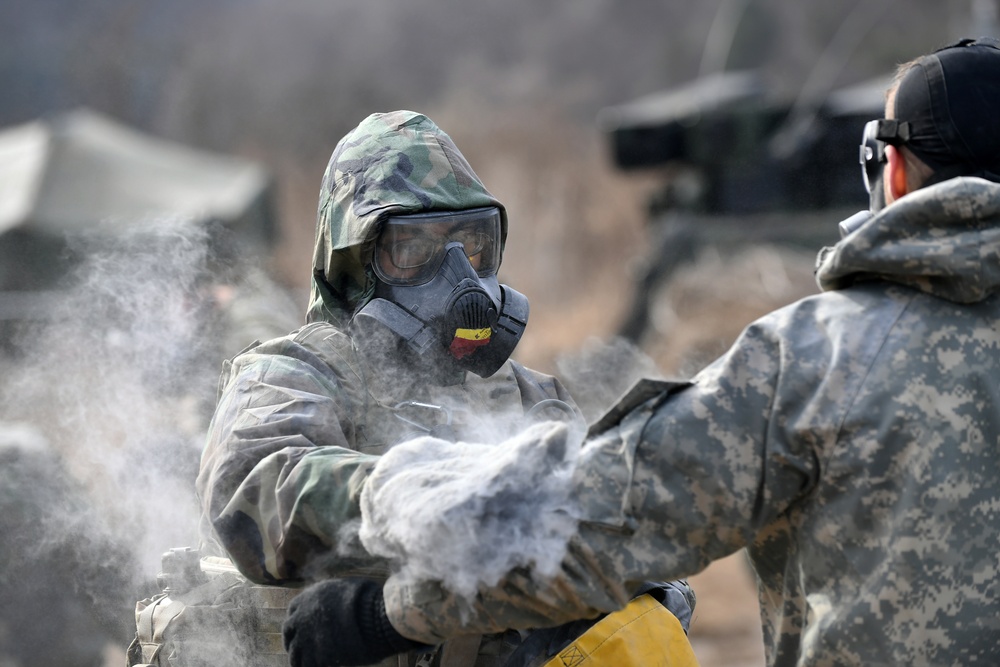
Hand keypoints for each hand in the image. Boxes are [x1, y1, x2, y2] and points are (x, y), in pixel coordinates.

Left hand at [283, 577, 429, 666]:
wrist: (371, 617)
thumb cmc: (364, 599)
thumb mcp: (343, 587)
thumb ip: (331, 595)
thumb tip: (334, 598)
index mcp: (307, 599)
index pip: (292, 611)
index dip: (297, 620)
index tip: (301, 627)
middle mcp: (301, 618)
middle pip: (288, 633)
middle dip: (292, 641)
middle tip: (299, 648)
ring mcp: (306, 639)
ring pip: (294, 654)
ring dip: (299, 659)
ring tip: (307, 663)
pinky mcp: (315, 657)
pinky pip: (307, 666)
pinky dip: (311, 666)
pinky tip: (320, 666)